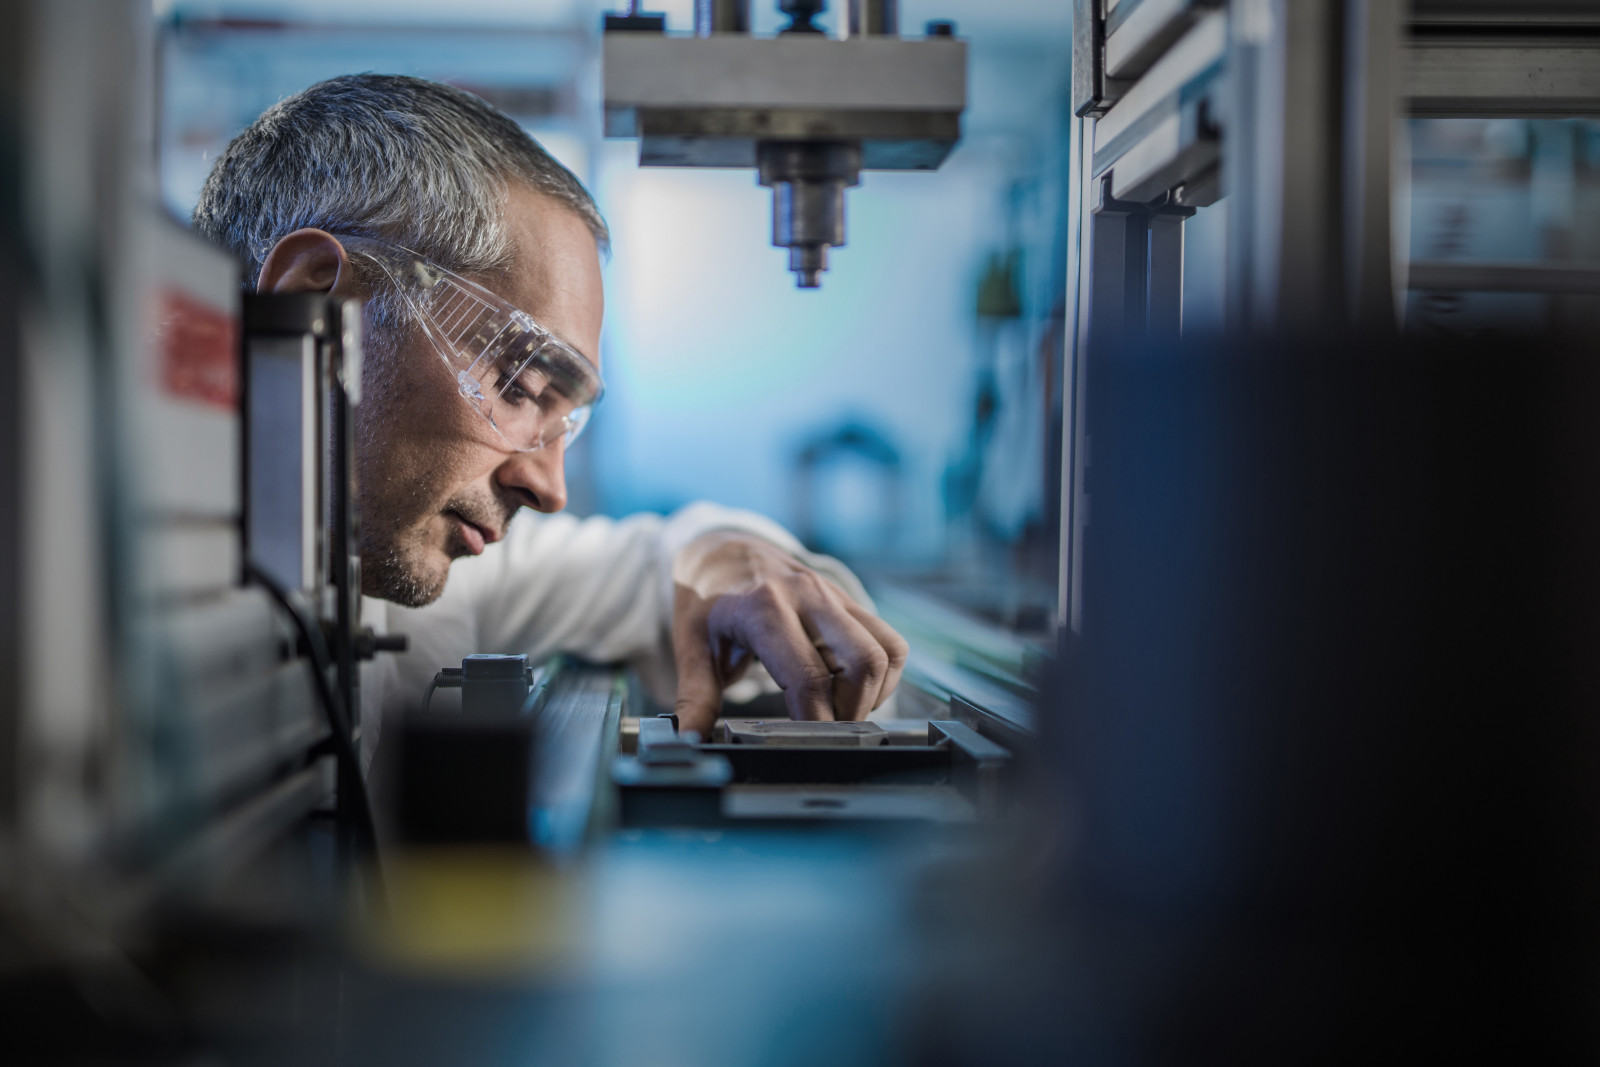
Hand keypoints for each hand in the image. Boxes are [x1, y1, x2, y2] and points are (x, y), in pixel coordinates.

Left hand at [671, 531, 909, 737]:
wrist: (722, 551)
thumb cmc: (706, 603)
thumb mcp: (690, 647)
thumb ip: (695, 697)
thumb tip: (686, 740)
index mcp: (764, 608)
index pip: (809, 678)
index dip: (815, 721)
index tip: (805, 743)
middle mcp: (807, 595)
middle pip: (863, 663)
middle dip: (852, 711)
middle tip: (824, 728)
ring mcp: (833, 594)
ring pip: (886, 652)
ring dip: (872, 693)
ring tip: (837, 708)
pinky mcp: (849, 600)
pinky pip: (889, 642)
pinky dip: (882, 674)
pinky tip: (849, 687)